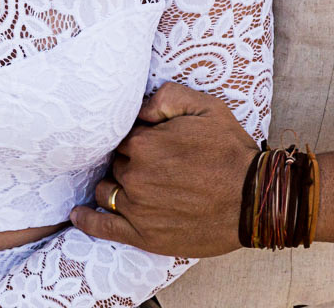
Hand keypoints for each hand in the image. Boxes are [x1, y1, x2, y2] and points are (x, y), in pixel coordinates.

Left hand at [69, 83, 259, 257]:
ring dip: (114, 185)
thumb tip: (138, 108)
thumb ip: (165, 97)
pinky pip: (103, 227)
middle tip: (152, 164)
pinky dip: (87, 220)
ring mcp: (137, 207)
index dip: (137, 139)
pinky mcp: (143, 235)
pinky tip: (79, 214)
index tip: (153, 143)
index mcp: (145, 143)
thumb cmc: (231, 152)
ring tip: (129, 184)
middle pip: (116, 163)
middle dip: (129, 162)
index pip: (122, 137)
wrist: (254, 200)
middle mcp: (135, 175)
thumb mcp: (205, 107)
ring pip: (107, 190)